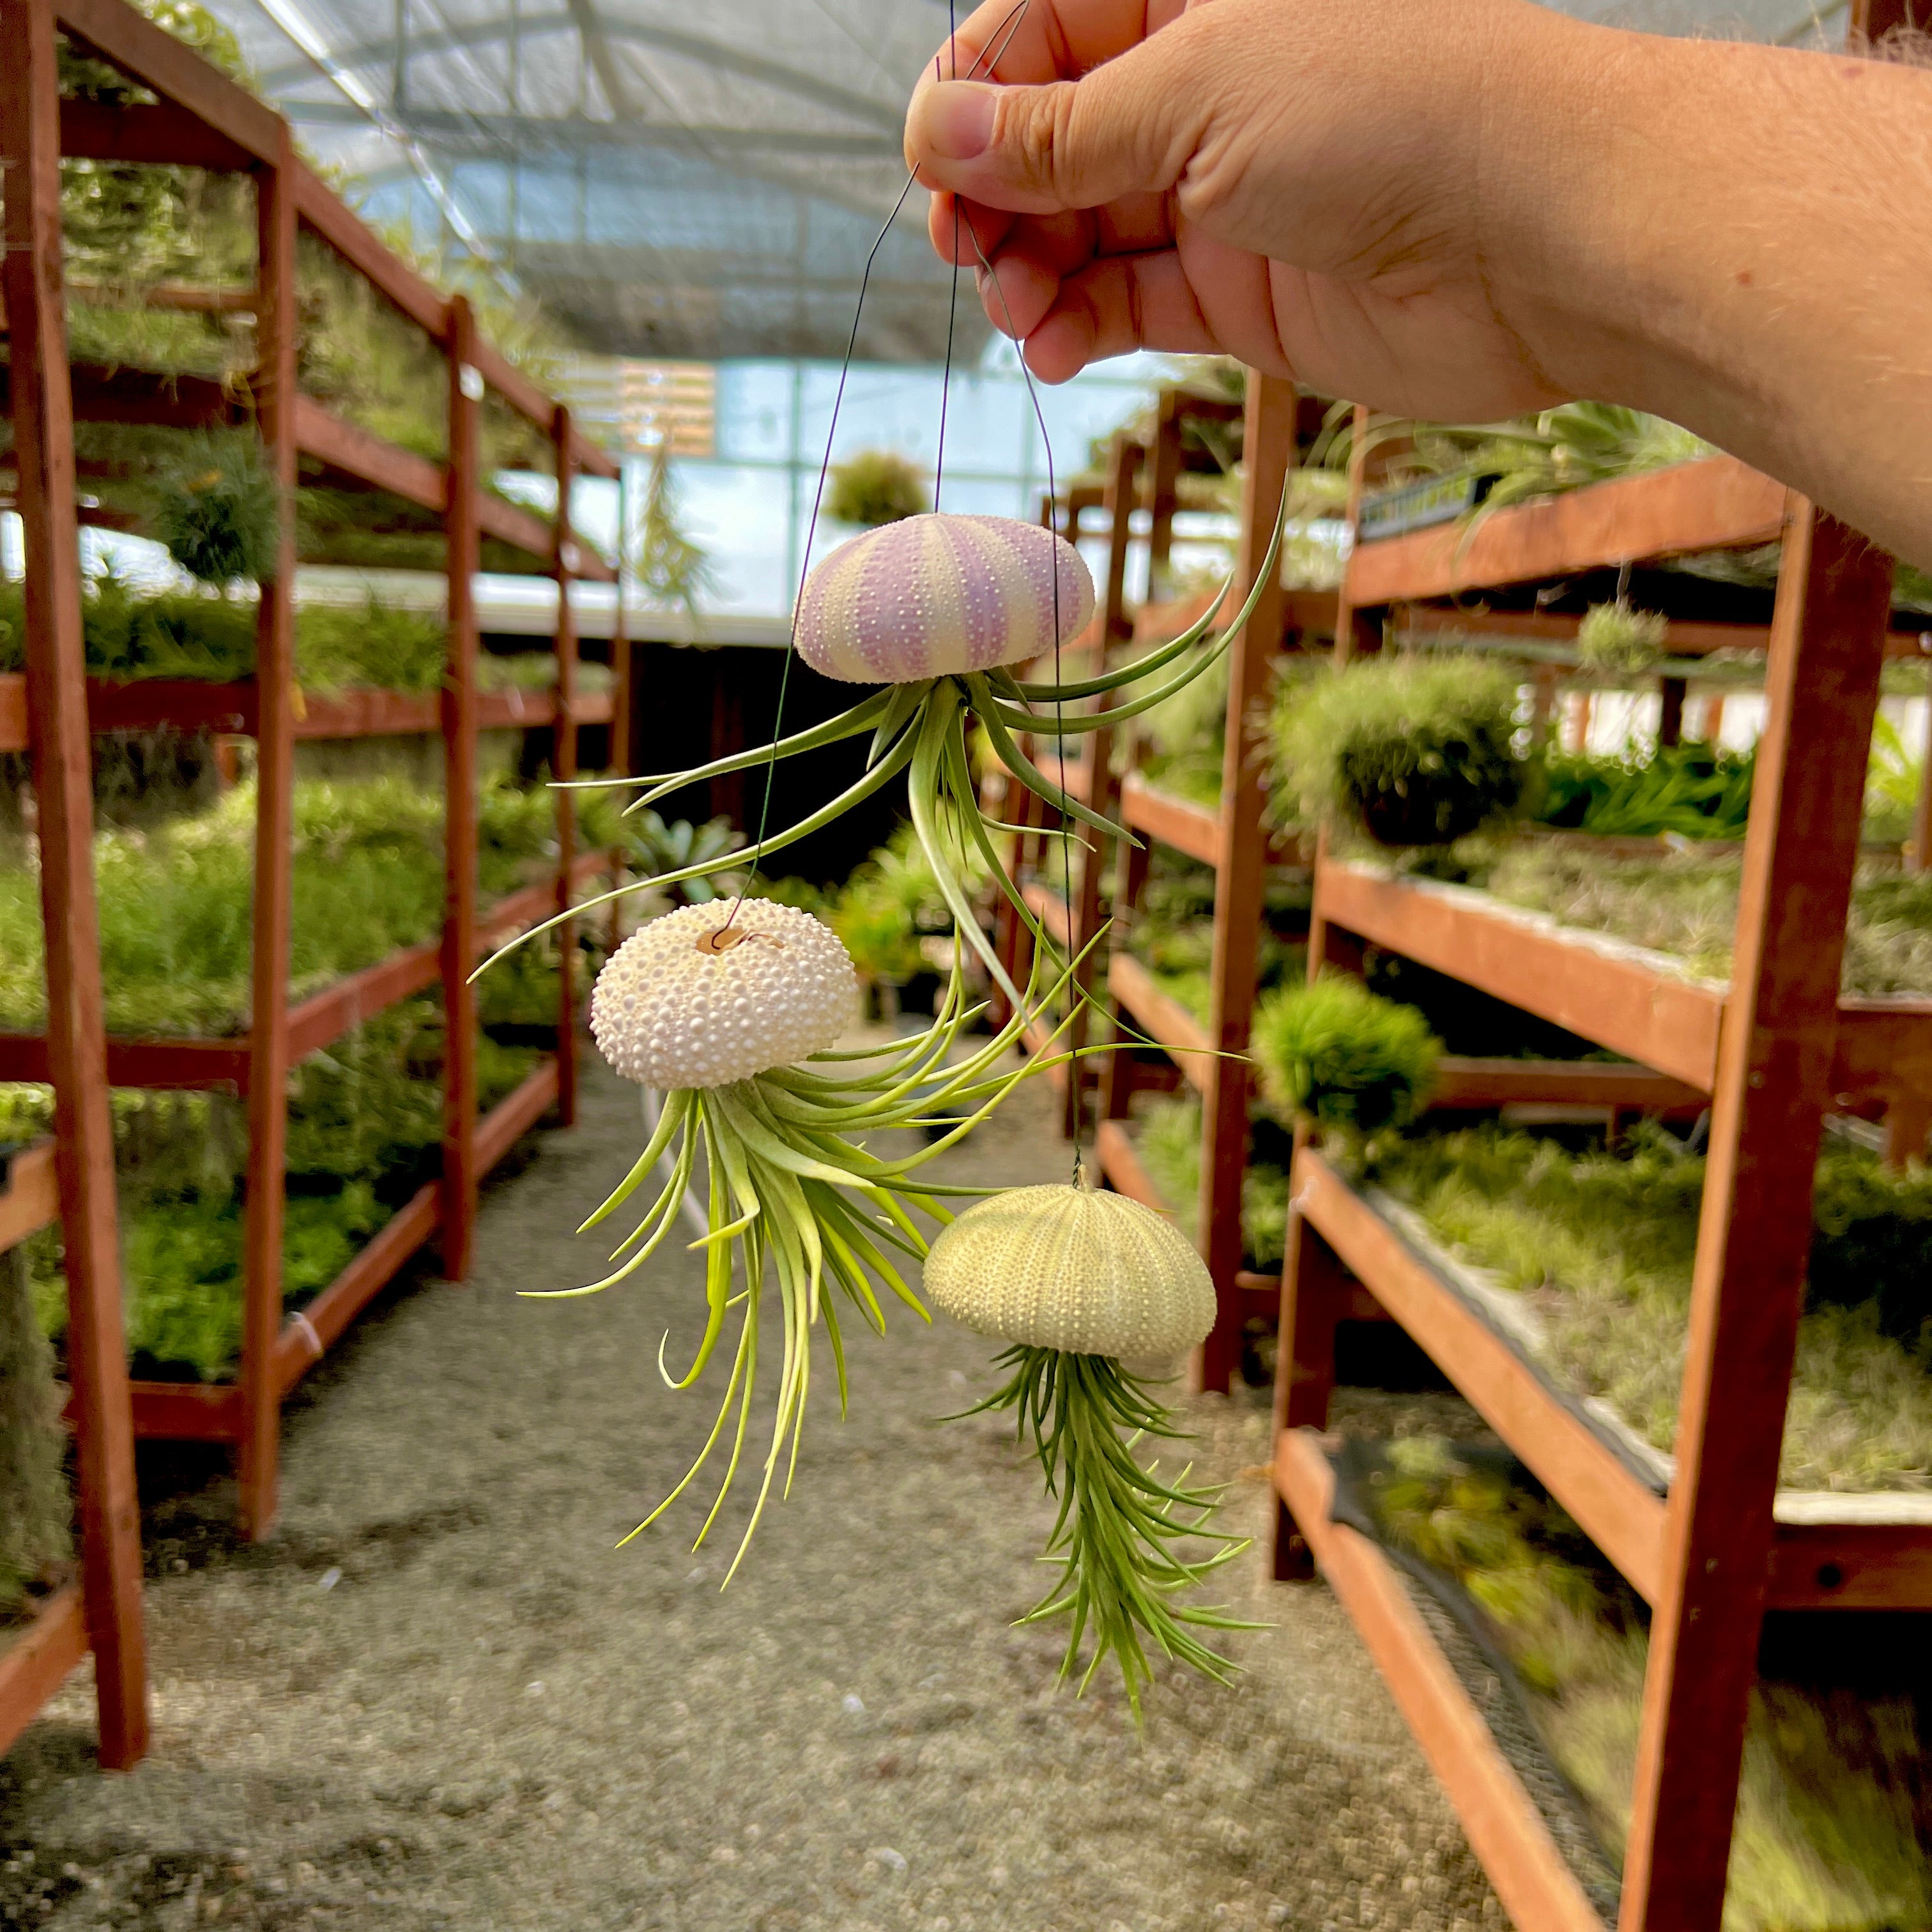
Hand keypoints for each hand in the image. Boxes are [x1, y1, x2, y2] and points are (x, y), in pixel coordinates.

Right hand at [903, 0, 1589, 420]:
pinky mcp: (1243, 293)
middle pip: (1052, 138)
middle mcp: (1206, 89)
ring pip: (1082, 230)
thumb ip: (1062, 130)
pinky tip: (1053, 348)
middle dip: (994, 195)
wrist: (1537, 234)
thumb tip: (938, 131)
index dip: (976, 96)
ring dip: (1029, 272)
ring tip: (1016, 309)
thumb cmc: (1392, 110)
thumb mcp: (1197, 94)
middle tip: (965, 249)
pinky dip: (1081, 326)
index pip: (1044, 31)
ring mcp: (1223, 195)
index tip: (931, 161)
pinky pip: (1131, 304)